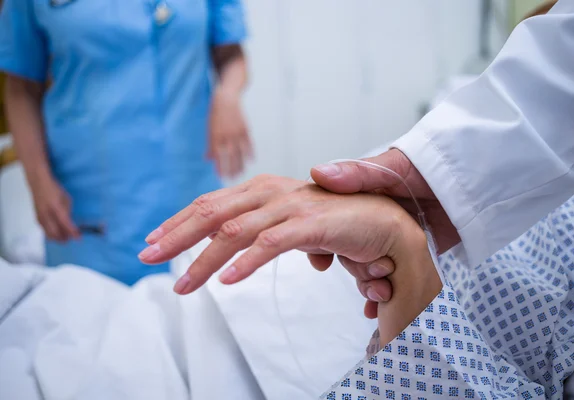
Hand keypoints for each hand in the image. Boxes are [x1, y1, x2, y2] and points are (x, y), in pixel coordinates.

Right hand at [30, 176, 79, 241]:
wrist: (38, 184)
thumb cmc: (54, 189)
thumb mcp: (66, 198)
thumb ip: (67, 211)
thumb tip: (70, 223)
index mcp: (56, 207)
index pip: (65, 223)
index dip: (72, 231)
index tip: (79, 237)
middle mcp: (46, 214)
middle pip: (55, 232)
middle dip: (64, 238)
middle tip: (72, 238)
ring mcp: (40, 217)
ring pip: (48, 234)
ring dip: (58, 238)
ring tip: (66, 238)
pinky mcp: (37, 218)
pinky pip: (44, 230)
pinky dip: (52, 234)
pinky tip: (57, 233)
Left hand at [138, 174, 425, 296]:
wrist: (382, 219)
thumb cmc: (334, 221)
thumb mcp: (286, 225)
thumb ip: (258, 232)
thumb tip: (229, 254)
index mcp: (261, 191)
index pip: (210, 204)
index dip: (179, 221)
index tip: (154, 240)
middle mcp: (270, 192)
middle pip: (212, 212)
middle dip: (176, 236)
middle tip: (146, 257)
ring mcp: (290, 206)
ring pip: (235, 232)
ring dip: (204, 260)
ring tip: (182, 286)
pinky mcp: (311, 223)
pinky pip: (271, 244)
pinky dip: (247, 262)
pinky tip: (228, 281)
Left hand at [207, 88, 252, 177]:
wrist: (226, 99)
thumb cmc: (216, 115)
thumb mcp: (210, 129)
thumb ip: (210, 145)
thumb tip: (208, 159)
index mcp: (216, 136)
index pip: (218, 156)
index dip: (220, 167)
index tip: (221, 176)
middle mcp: (227, 135)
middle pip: (230, 156)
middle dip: (231, 169)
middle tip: (232, 179)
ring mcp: (237, 132)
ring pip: (240, 152)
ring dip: (241, 164)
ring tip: (241, 173)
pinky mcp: (245, 129)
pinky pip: (248, 143)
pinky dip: (250, 152)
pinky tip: (251, 161)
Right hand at [309, 149, 457, 304]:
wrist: (472, 186)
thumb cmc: (429, 167)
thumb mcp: (391, 167)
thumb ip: (357, 173)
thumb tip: (317, 173)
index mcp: (359, 200)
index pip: (328, 225)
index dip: (320, 244)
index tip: (320, 260)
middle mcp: (370, 223)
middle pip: (346, 252)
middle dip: (353, 268)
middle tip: (367, 276)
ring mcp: (390, 241)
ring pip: (367, 270)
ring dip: (370, 286)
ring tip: (383, 293)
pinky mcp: (409, 256)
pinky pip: (392, 280)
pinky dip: (387, 296)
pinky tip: (382, 307)